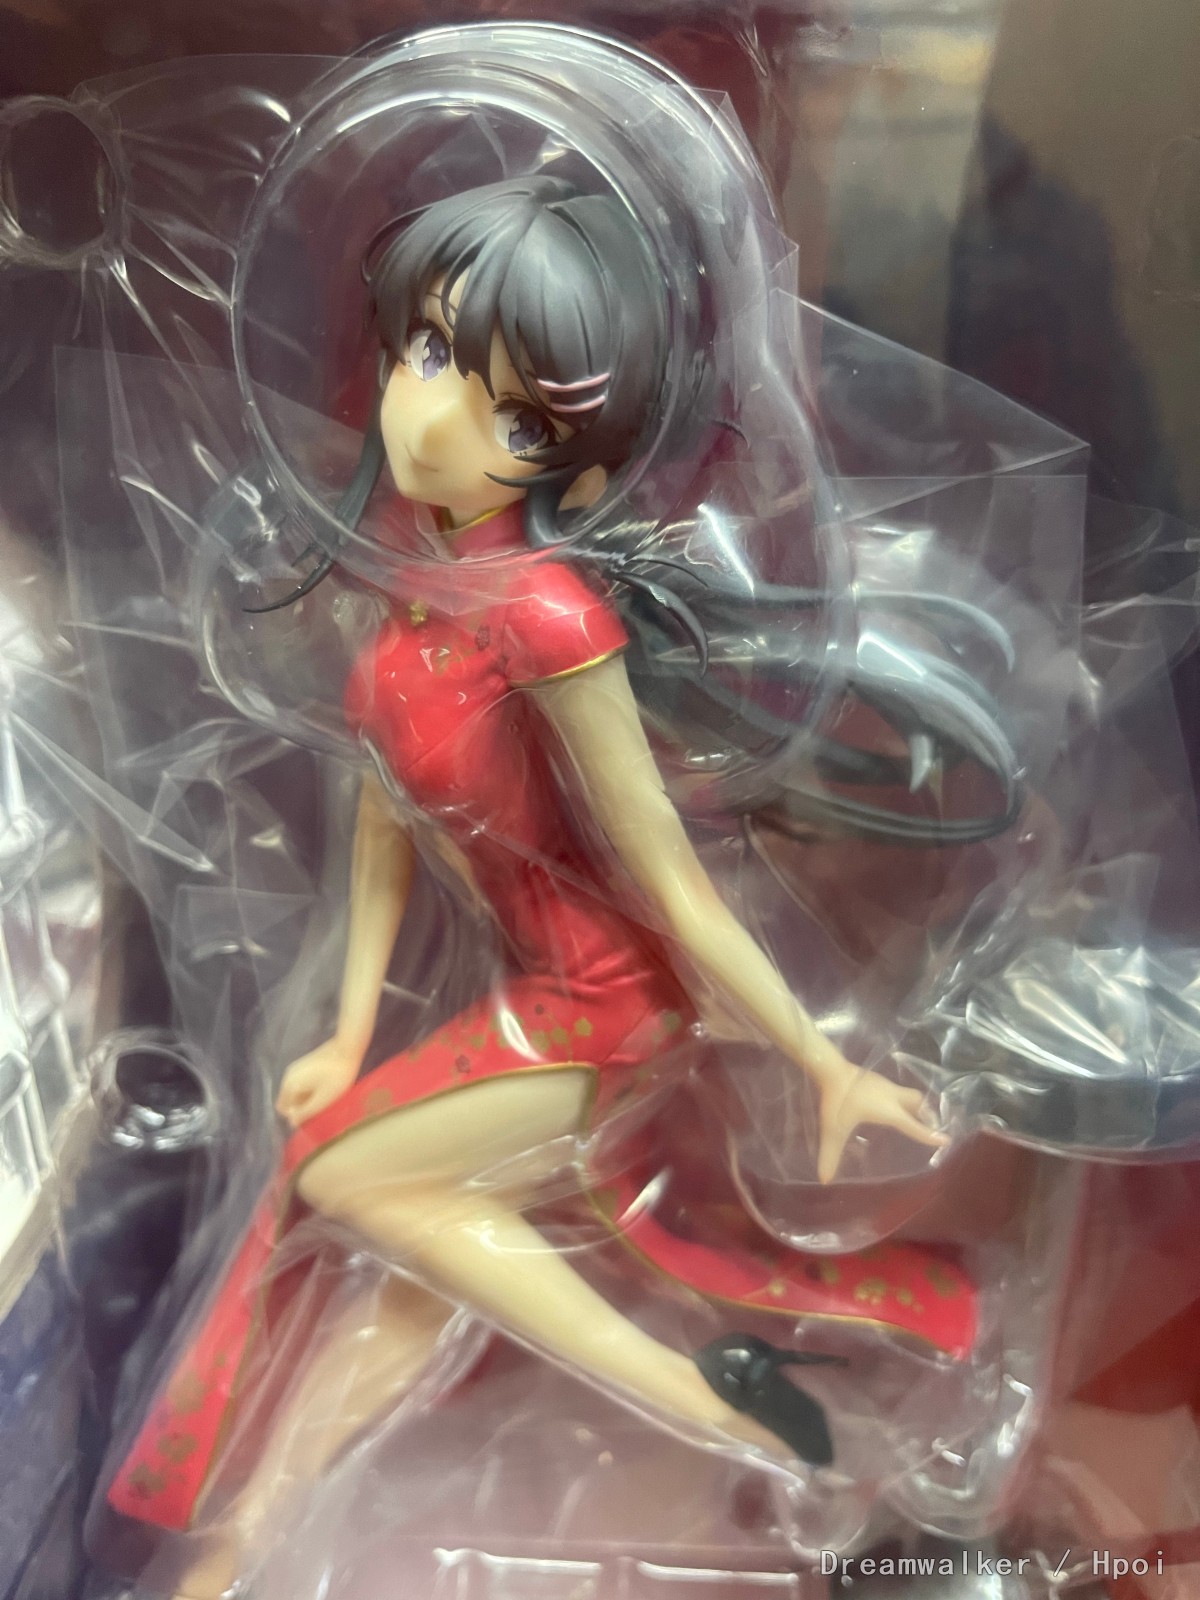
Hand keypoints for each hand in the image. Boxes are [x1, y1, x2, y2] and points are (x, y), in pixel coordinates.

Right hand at [275, 1035, 362, 1126]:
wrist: (346, 1048)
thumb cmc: (336, 1076)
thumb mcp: (322, 1100)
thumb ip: (304, 1113)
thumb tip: (291, 1123)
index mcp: (289, 1085)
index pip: (283, 1109)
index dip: (296, 1116)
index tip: (312, 1116)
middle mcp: (288, 1076)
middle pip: (289, 1100)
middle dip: (301, 1107)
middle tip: (320, 1109)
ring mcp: (297, 1068)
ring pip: (297, 1091)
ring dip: (307, 1098)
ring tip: (325, 1098)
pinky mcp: (306, 1064)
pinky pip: (303, 1083)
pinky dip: (310, 1088)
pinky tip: (326, 1088)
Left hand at [814, 1058, 947, 1184]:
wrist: (830, 1067)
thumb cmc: (837, 1100)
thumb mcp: (833, 1130)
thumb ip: (831, 1155)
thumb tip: (825, 1180)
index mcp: (889, 1110)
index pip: (914, 1126)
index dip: (930, 1135)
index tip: (947, 1140)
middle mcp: (893, 1096)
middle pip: (919, 1103)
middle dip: (927, 1114)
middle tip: (930, 1126)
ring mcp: (885, 1085)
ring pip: (909, 1094)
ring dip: (915, 1105)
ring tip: (914, 1117)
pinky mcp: (876, 1078)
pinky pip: (896, 1090)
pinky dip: (901, 1099)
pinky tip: (890, 1106)